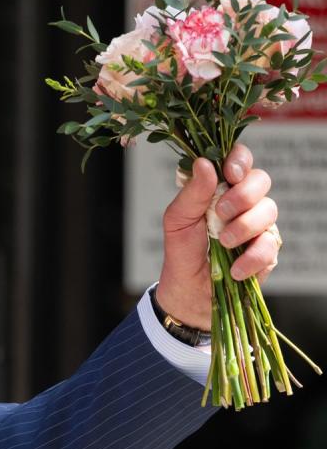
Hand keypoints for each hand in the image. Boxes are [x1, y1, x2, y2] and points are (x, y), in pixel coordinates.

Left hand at [157, 144, 279, 329]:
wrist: (188, 288)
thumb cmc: (182, 249)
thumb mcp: (177, 219)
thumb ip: (192, 193)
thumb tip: (204, 163)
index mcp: (220, 188)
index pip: (239, 160)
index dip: (239, 160)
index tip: (229, 172)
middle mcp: (244, 202)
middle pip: (261, 180)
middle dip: (243, 195)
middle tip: (221, 213)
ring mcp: (258, 225)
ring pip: (269, 210)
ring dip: (244, 227)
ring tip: (223, 242)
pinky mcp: (267, 249)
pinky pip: (271, 244)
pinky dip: (251, 257)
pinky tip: (234, 267)